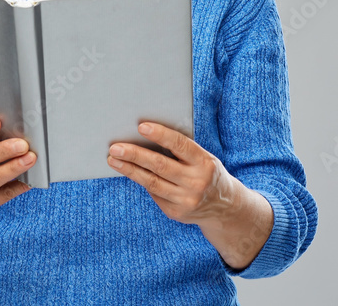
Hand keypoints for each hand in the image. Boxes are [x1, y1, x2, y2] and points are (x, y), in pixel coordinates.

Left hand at [106, 122, 238, 226]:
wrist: (223, 207)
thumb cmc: (206, 173)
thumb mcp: (203, 159)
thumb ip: (182, 151)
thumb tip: (146, 137)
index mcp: (205, 163)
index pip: (180, 145)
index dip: (161, 135)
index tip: (141, 126)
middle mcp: (196, 182)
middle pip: (160, 166)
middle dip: (135, 155)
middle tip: (115, 147)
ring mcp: (186, 200)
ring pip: (151, 182)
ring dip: (129, 170)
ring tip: (113, 159)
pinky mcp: (176, 212)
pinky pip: (154, 194)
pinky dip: (141, 180)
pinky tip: (129, 171)